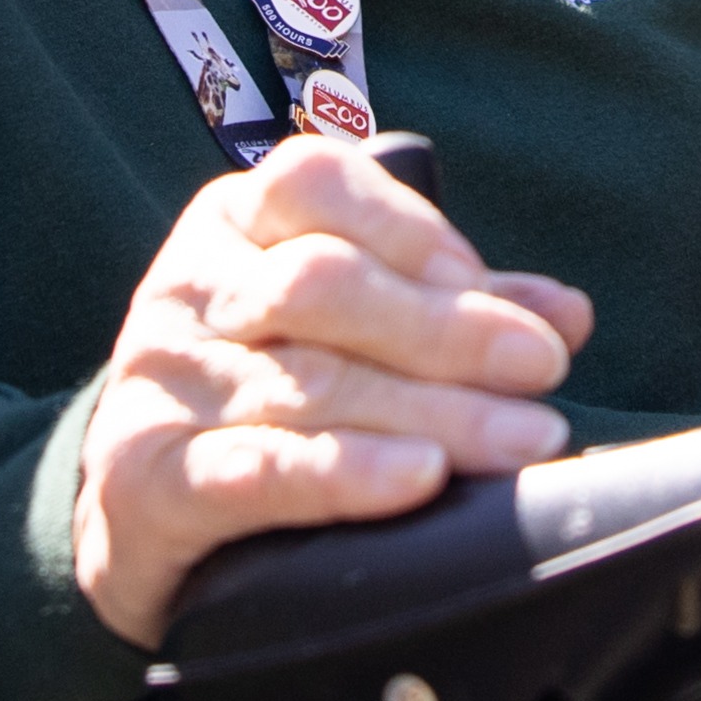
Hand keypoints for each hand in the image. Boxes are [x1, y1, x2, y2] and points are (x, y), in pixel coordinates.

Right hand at [70, 135, 595, 648]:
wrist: (135, 515)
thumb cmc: (263, 399)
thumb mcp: (346, 332)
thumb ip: (447, 310)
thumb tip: (565, 313)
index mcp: (231, 221)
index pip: (319, 185)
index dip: (422, 237)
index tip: (516, 305)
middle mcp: (186, 287)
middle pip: (320, 284)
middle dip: (447, 328)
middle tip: (541, 370)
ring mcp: (159, 381)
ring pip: (307, 383)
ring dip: (432, 411)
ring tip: (522, 438)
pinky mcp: (144, 478)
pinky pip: (253, 470)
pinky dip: (345, 473)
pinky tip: (418, 479)